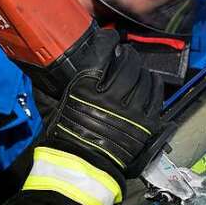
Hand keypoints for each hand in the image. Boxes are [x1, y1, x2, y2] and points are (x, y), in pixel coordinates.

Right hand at [43, 28, 163, 185]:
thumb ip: (57, 85)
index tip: (109, 38)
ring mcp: (131, 113)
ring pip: (144, 79)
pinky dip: (155, 86)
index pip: (101, 54)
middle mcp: (110, 99)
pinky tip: (152, 82)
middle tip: (126, 55)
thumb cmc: (65, 137)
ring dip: (142, 70)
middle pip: (128, 65)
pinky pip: (156, 98)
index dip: (108, 41)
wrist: (82, 166)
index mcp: (85, 91)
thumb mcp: (56, 106)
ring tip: (138, 69)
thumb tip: (49, 67)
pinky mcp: (145, 126)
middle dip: (128, 55)